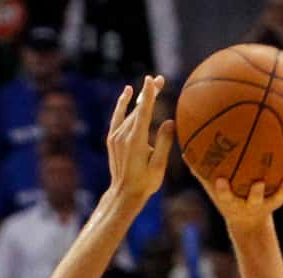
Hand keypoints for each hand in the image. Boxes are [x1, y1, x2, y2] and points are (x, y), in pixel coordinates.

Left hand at [103, 77, 175, 211]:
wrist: (123, 194)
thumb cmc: (144, 183)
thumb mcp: (158, 167)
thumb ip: (164, 143)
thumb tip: (170, 122)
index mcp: (136, 141)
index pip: (143, 112)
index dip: (148, 94)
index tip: (151, 80)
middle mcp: (124, 136)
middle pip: (138, 109)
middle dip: (149, 93)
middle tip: (160, 79)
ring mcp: (116, 137)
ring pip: (130, 113)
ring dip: (141, 99)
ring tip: (151, 84)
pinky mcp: (112, 139)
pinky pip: (118, 116)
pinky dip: (123, 104)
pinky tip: (128, 92)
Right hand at [203, 165, 282, 235]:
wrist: (248, 222)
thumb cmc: (227, 197)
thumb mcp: (211, 187)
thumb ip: (199, 170)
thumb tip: (183, 147)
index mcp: (232, 201)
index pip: (225, 196)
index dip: (223, 190)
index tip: (220, 181)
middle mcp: (250, 204)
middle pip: (253, 200)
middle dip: (256, 193)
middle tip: (259, 183)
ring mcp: (267, 203)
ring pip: (277, 198)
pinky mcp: (279, 200)